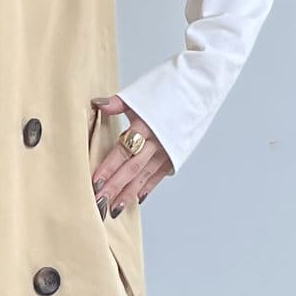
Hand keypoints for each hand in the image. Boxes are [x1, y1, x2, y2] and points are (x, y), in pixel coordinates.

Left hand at [88, 95, 172, 214]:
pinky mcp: (177, 153)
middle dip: (114, 187)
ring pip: (145, 175)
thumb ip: (117, 103)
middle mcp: (157, 141)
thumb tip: (97, 104)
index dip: (108, 168)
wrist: (200, 86)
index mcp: (145, 125)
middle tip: (100, 204)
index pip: (122, 151)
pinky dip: (148, 186)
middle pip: (132, 168)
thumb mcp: (141, 92)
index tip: (95, 183)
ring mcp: (168, 149)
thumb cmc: (169, 86)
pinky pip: (159, 174)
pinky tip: (138, 199)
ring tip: (115, 209)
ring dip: (129, 193)